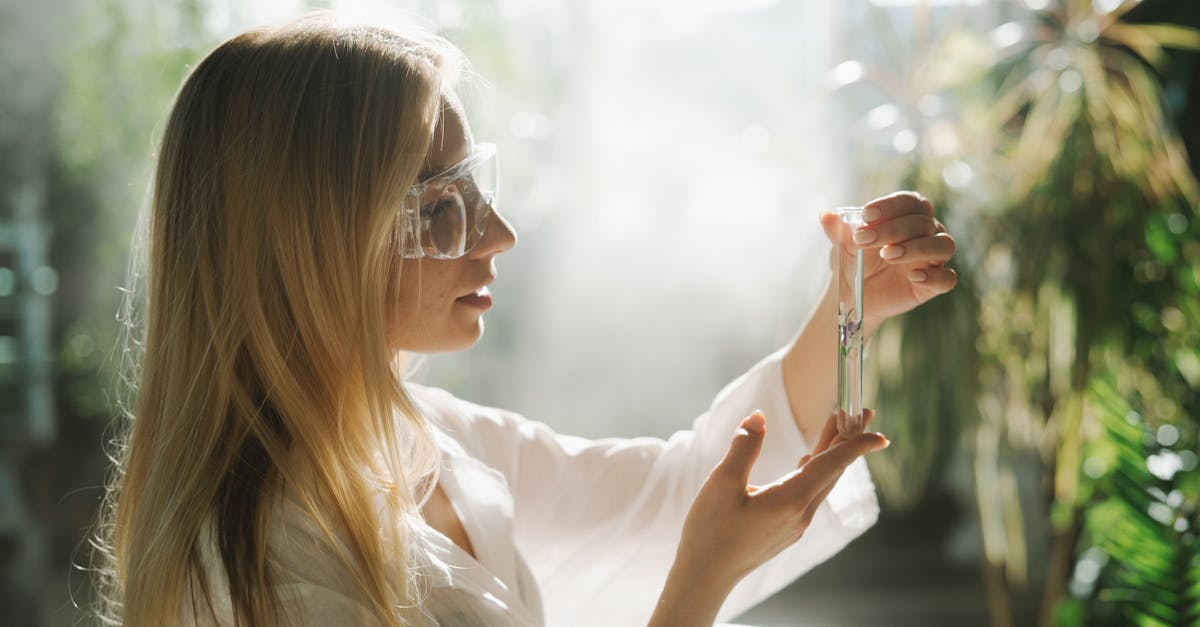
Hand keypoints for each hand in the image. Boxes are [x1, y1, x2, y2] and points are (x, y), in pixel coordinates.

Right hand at [649, 411, 886, 626]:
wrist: (706, 574)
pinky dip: (816, 471)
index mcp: (790, 500)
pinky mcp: (786, 529)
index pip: (831, 465)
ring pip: (821, 482)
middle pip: (832, 471)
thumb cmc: (710, 531)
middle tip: (862, 413)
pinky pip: (809, 494)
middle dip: (848, 441)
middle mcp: (800, 514)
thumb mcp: (722, 483)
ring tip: (836, 428)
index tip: (878, 431)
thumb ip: (744, 447)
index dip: (855, 445)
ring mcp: (795, 524)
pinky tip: (808, 461)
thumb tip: (758, 417)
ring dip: (831, 454)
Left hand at [821, 191, 956, 329]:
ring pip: (943, 245)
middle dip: (892, 229)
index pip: (910, 201)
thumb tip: (825, 215)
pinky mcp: (933, 284)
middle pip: (923, 222)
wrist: (854, 294)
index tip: (866, 215)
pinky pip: (947, 279)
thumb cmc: (853, 261)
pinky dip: (934, 277)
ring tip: (888, 255)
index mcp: (907, 216)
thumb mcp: (842, 246)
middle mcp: (926, 233)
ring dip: (917, 247)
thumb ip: (837, 230)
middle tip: (864, 240)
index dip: (891, 205)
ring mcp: (932, 259)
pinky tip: (913, 276)